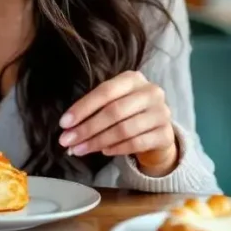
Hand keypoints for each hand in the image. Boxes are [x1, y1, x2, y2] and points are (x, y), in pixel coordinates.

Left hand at [58, 71, 178, 175]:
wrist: (158, 128)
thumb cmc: (129, 112)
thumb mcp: (114, 102)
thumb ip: (94, 110)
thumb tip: (68, 128)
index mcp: (133, 79)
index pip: (105, 91)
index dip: (83, 108)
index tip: (64, 123)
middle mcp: (151, 92)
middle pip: (114, 112)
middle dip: (87, 128)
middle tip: (67, 141)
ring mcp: (161, 113)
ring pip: (124, 129)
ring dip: (98, 142)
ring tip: (80, 149)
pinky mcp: (166, 134)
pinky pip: (136, 143)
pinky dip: (117, 148)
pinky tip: (103, 151)